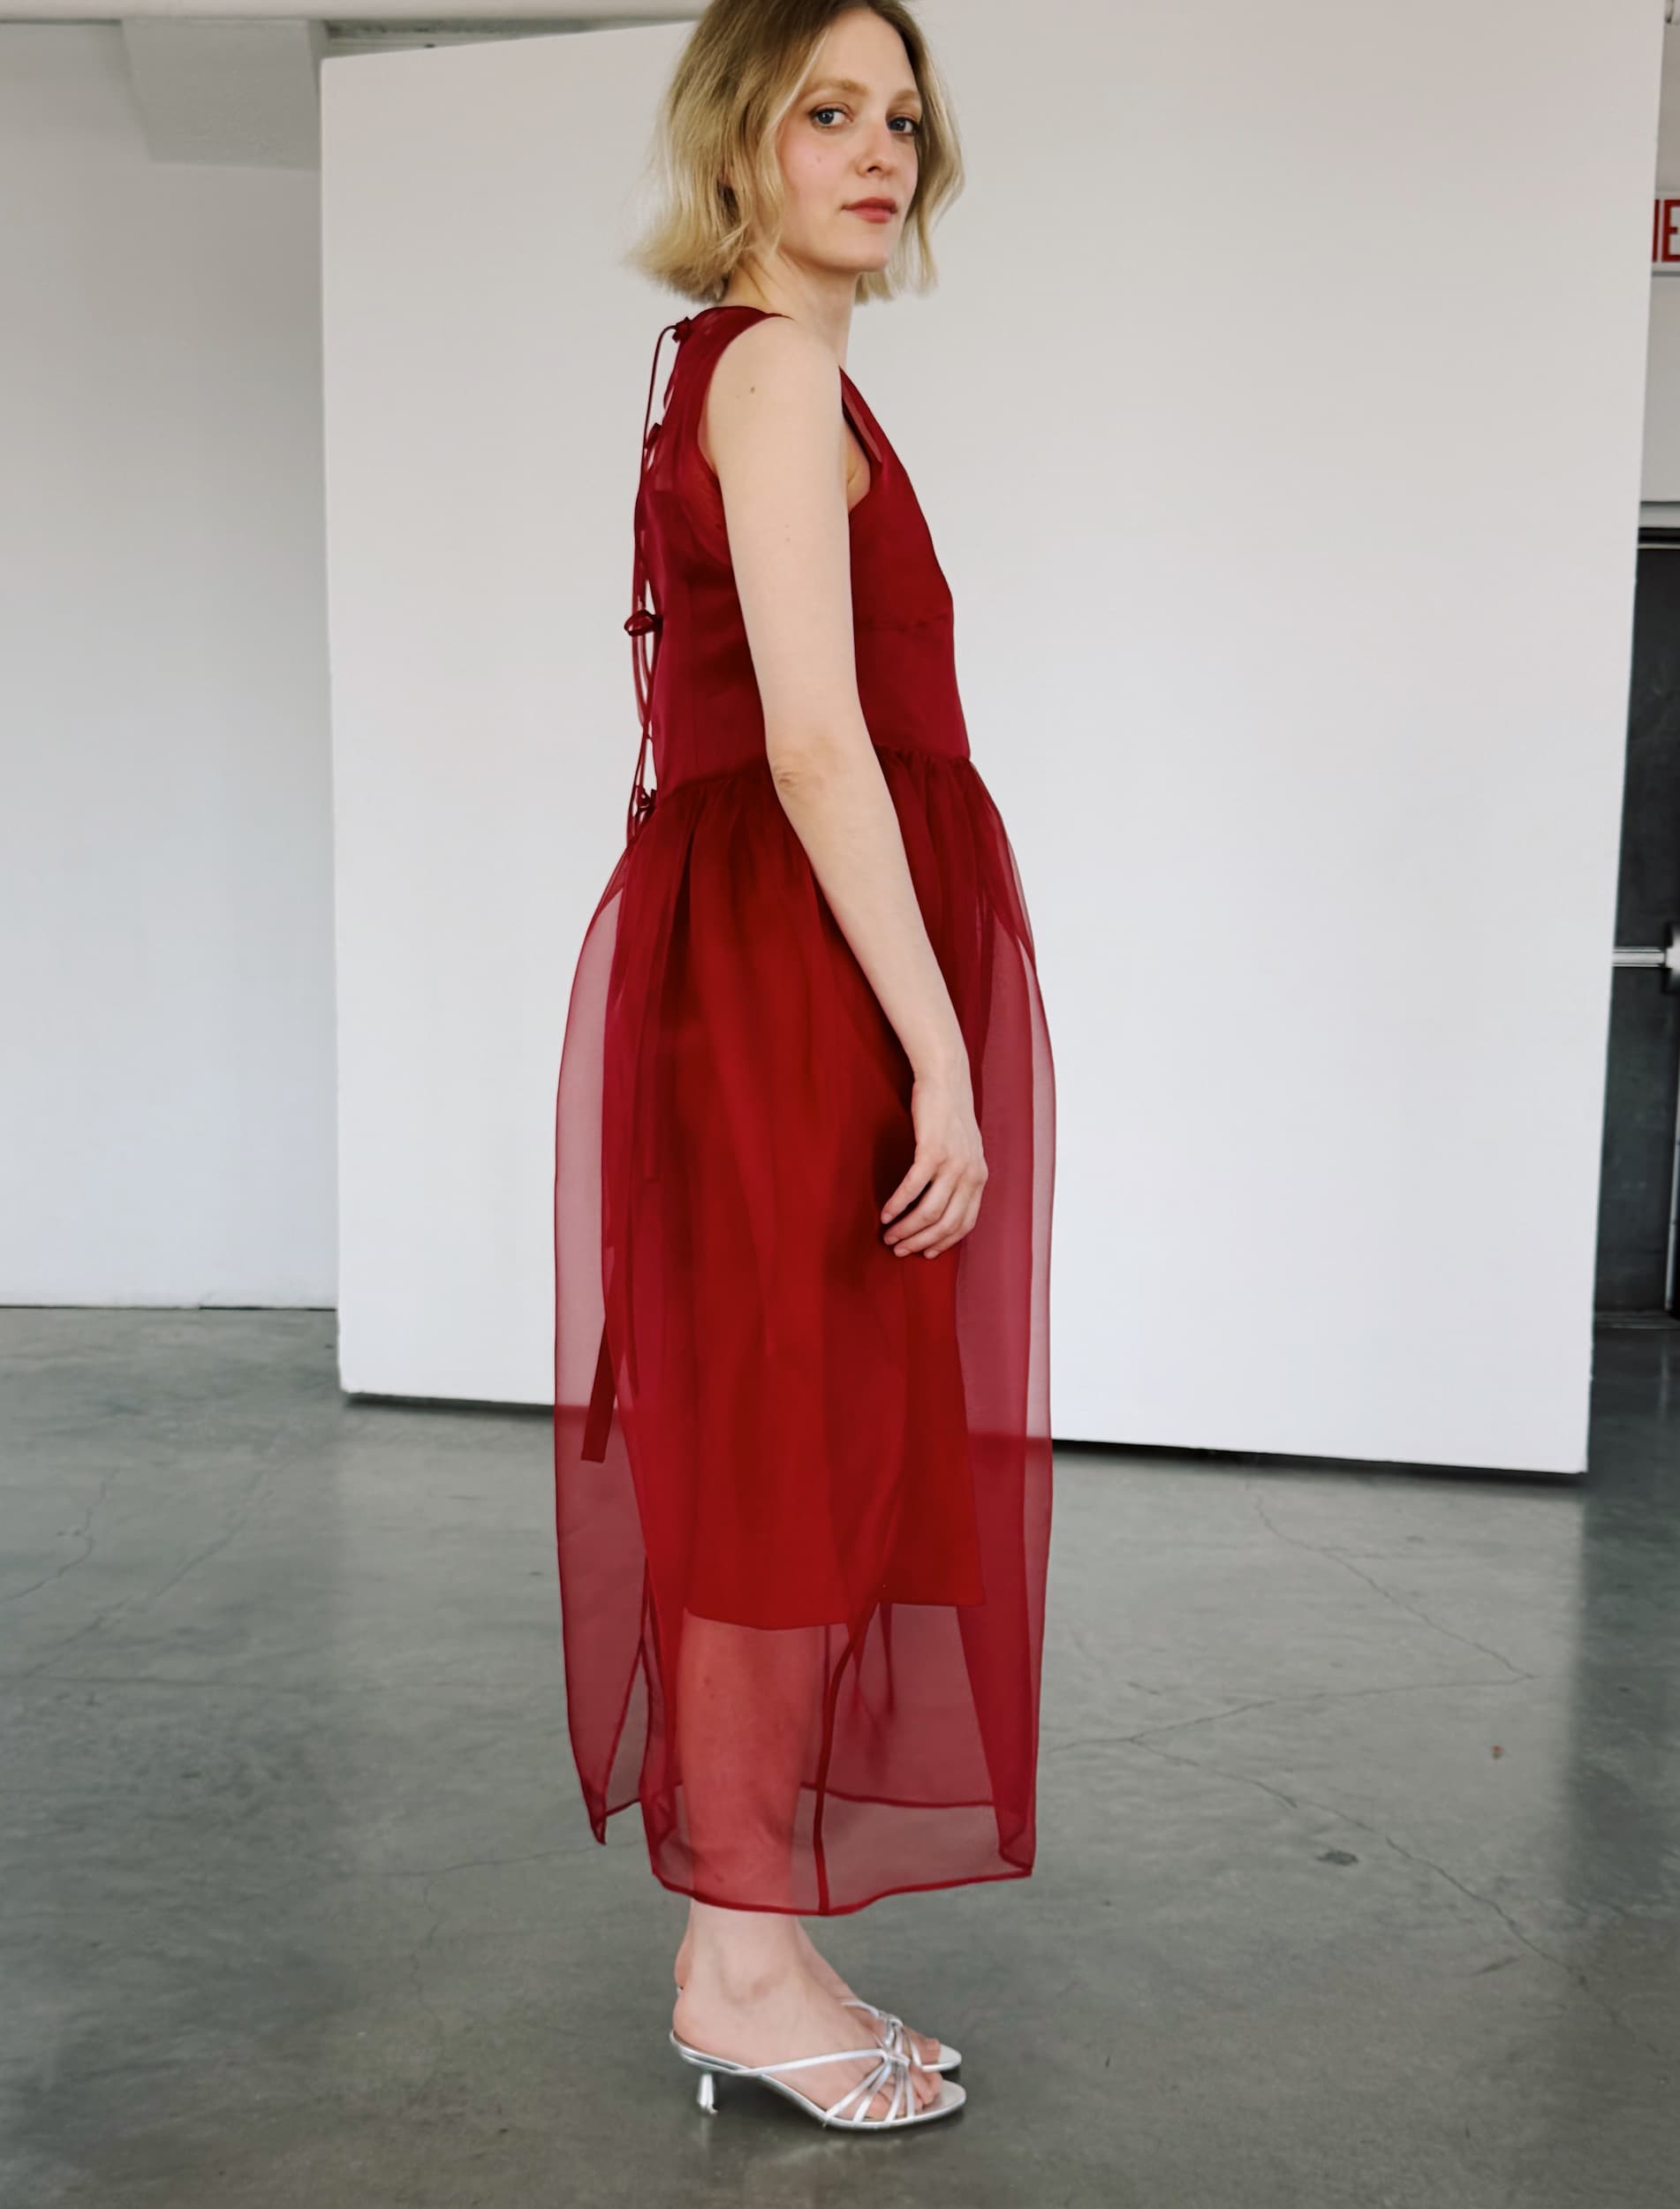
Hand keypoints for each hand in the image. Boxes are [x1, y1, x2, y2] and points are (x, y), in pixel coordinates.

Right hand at [879, 1067, 987, 1258]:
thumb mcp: (966, 1150)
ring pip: (928, 1211)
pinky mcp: (933, 1151)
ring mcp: (953, 1164)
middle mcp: (971, 1175)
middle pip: (945, 1224)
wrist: (947, 1080)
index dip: (943, 1243)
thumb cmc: (950, 1115)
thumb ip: (960, 1176)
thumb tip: (944, 1203)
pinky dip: (897, 1205)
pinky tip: (886, 1213)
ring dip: (906, 1229)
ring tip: (888, 1235)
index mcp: (980, 1178)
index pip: (965, 1224)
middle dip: (919, 1242)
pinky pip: (912, 1188)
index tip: (925, 1253)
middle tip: (898, 1249)